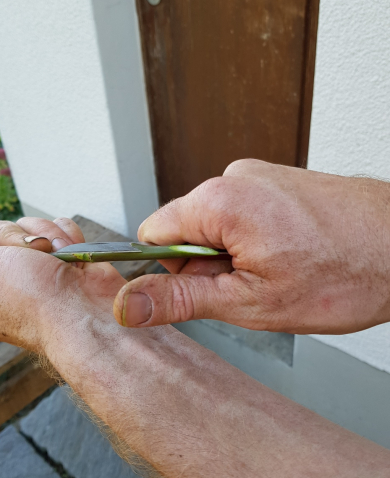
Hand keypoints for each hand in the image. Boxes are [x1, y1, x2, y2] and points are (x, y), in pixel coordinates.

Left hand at [0, 217, 125, 352]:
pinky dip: (64, 239)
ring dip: (42, 238)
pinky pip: (55, 229)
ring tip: (53, 261)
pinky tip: (68, 256)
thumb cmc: (27, 299)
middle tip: (21, 261)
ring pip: (27, 227)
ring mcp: (33, 271)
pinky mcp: (61, 261)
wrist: (83, 312)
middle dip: (10, 239)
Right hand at [113, 159, 389, 333]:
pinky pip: (242, 214)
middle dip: (207, 265)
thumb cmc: (348, 271)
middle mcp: (236, 176)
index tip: (201, 290)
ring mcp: (259, 174)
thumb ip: (181, 299)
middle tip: (253, 287)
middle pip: (184, 228)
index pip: (152, 233)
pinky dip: (254, 240)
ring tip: (280, 271)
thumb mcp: (253, 302)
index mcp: (220, 200)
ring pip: (215, 225)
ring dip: (234, 255)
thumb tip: (129, 303)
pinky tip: (289, 256)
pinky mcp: (277, 180)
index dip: (169, 270)